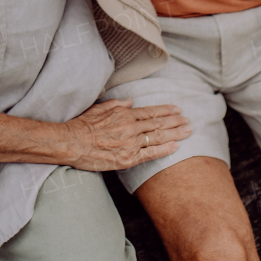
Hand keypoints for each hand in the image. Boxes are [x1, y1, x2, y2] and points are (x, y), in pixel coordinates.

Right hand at [63, 99, 190, 171]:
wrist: (71, 143)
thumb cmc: (82, 125)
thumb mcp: (99, 108)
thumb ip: (117, 104)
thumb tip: (131, 102)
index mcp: (123, 114)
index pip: (150, 112)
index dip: (166, 110)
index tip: (178, 109)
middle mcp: (129, 128)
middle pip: (158, 124)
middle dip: (175, 122)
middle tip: (188, 121)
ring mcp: (130, 144)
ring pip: (157, 137)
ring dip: (175, 134)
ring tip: (188, 131)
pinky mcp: (127, 159)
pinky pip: (150, 154)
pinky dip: (164, 150)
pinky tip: (175, 147)